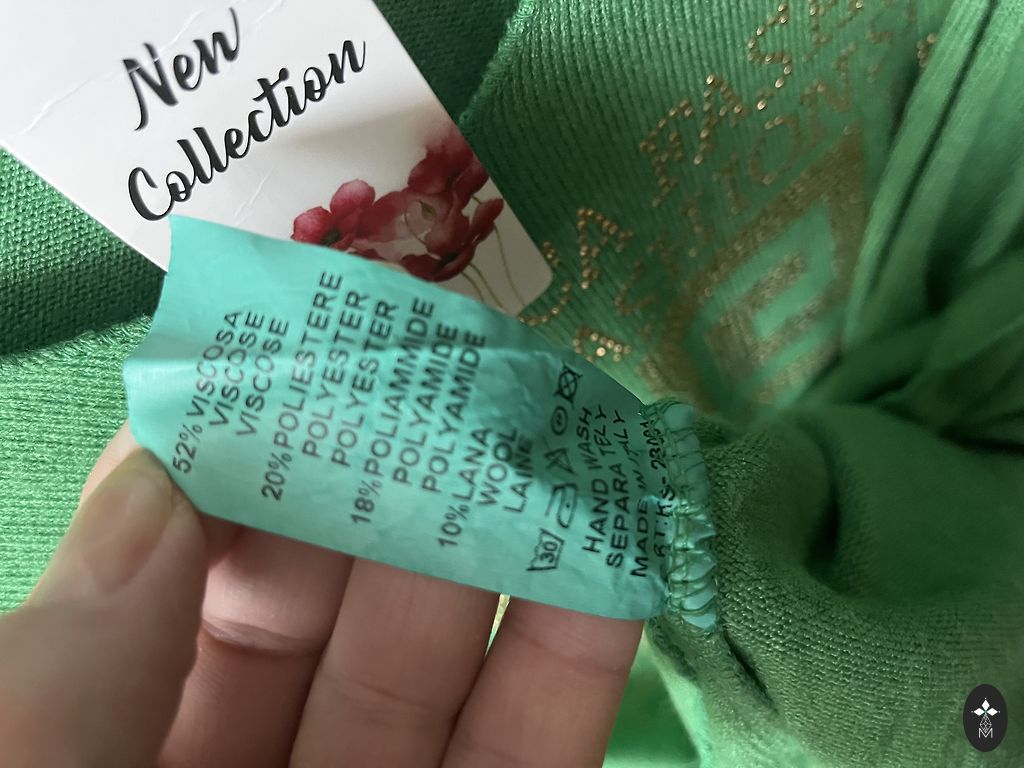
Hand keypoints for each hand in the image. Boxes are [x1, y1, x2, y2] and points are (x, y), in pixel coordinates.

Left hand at [0, 426, 640, 766]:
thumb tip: (168, 459)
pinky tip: (616, 559)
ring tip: (554, 429)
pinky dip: (579, 662)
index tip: (317, 354)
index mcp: (113, 738)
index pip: (193, 568)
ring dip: (508, 548)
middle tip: (453, 367)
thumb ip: (87, 627)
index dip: (252, 456)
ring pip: (445, 672)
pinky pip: (537, 761)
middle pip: (336, 605)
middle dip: (397, 480)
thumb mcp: (25, 752)